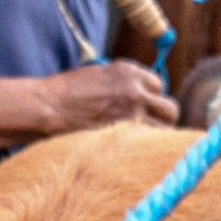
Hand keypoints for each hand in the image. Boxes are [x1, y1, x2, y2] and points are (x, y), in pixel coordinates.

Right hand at [26, 60, 178, 135]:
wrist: (50, 106)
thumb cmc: (67, 91)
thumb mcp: (99, 74)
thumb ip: (123, 82)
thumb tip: (141, 94)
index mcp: (129, 71)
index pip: (158, 85)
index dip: (151, 96)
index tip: (142, 105)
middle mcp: (136, 90)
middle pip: (170, 108)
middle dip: (163, 117)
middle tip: (151, 125)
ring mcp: (133, 113)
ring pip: (166, 128)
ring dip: (158, 134)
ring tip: (145, 140)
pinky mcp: (125, 134)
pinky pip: (149, 142)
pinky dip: (145, 146)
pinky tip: (136, 149)